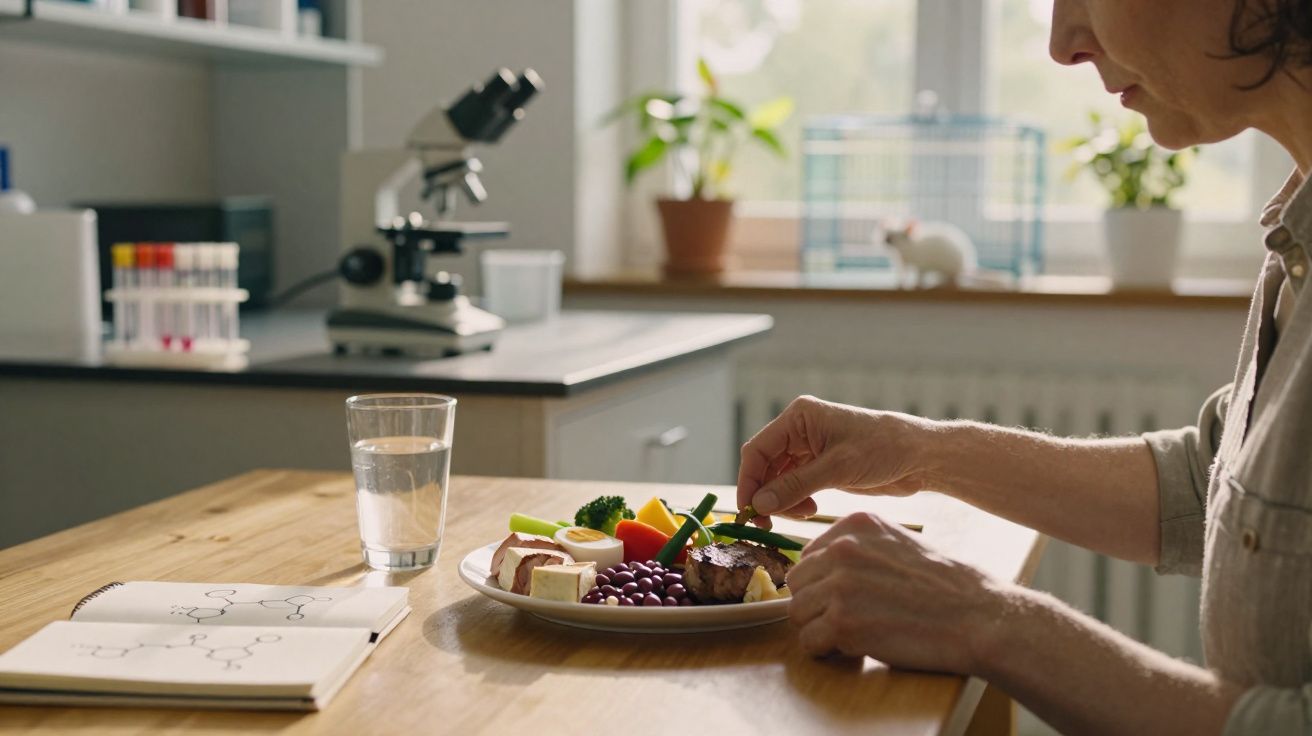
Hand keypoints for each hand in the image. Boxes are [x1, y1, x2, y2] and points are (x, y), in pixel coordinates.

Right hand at [736, 395, 932, 522]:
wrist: (919, 457)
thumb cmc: (883, 449)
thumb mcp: (837, 468)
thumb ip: (796, 485)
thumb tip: (760, 503)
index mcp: (799, 418)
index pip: (758, 450)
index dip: (749, 480)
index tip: (748, 511)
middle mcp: (799, 431)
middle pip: (764, 466)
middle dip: (764, 494)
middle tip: (766, 523)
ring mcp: (809, 450)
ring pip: (777, 479)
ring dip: (781, 500)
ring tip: (802, 514)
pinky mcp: (820, 467)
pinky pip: (794, 486)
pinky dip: (795, 501)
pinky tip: (810, 510)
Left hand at [787, 512, 1006, 673]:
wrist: (978, 616)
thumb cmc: (945, 586)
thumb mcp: (898, 544)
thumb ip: (859, 548)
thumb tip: (820, 566)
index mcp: (855, 525)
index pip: (809, 555)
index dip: (822, 582)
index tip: (844, 597)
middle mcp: (843, 548)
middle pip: (797, 582)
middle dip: (815, 604)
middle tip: (845, 619)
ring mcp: (840, 585)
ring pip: (797, 612)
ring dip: (819, 628)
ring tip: (851, 634)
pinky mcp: (844, 622)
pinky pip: (809, 641)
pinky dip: (825, 651)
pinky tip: (852, 648)